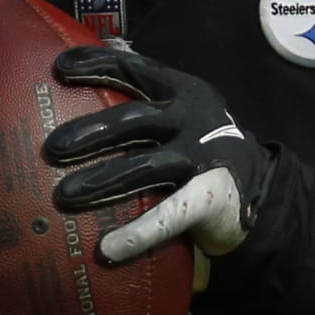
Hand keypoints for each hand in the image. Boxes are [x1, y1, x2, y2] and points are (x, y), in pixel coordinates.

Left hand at [43, 46, 272, 262]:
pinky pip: (168, 216)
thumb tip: (81, 70)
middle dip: (91, 131)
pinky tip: (107, 249)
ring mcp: (202, 158)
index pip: (137, 70)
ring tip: (64, 195)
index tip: (60, 68)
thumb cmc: (202, 145)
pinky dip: (137, 234)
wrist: (261, 188)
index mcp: (183, 92)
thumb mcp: (183, 110)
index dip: (99, 65)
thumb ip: (144, 95)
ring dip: (101, 180)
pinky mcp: (209, 198)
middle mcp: (193, 119)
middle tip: (53, 147)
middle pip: (134, 120)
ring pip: (143, 167)